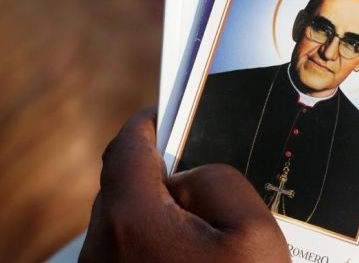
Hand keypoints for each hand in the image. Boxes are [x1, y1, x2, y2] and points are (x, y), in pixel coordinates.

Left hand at [79, 109, 289, 262]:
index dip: (146, 123)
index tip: (164, 111)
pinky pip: (130, 251)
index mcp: (133, 221)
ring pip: (126, 221)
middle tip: (198, 162)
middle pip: (124, 185)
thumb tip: (192, 179)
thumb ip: (220, 182)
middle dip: (160, 169)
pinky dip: (157, 239)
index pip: (127, 149)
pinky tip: (197, 250)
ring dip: (160, 208)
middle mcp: (104, 249)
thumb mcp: (254, 232)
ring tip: (206, 213)